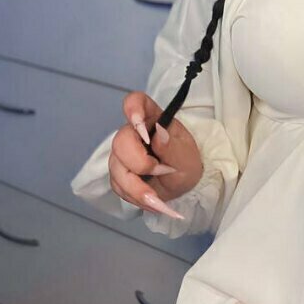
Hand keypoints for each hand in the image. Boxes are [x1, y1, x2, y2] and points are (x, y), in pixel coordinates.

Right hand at [108, 91, 203, 218]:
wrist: (184, 187)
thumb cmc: (187, 163)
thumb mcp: (187, 156)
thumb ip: (172, 146)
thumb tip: (158, 132)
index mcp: (153, 118)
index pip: (136, 102)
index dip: (132, 108)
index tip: (137, 122)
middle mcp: (135, 133)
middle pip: (121, 141)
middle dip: (139, 163)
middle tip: (162, 171)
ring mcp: (124, 154)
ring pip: (116, 168)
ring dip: (137, 187)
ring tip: (158, 198)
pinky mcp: (119, 174)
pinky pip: (118, 186)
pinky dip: (135, 197)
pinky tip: (151, 201)